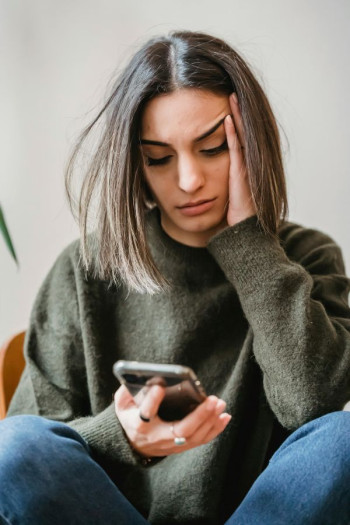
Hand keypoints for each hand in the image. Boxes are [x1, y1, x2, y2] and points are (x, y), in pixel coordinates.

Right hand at [114, 384, 231, 458]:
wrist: (134, 445)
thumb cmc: (131, 416)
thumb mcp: (122, 404)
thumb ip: (127, 391)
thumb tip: (141, 377)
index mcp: (138, 424)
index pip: (145, 414)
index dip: (152, 401)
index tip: (160, 387)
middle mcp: (157, 437)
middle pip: (181, 430)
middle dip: (199, 415)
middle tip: (212, 399)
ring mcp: (171, 444)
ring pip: (194, 436)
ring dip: (210, 420)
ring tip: (220, 404)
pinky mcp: (181, 447)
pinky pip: (201, 440)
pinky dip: (215, 429)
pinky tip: (224, 416)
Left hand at [223, 93, 255, 226]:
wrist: (244, 233)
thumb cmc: (233, 217)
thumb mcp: (225, 194)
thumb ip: (218, 180)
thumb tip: (200, 175)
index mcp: (241, 166)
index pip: (236, 136)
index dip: (232, 119)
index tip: (223, 102)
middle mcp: (246, 163)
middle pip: (241, 130)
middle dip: (236, 110)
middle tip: (228, 89)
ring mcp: (245, 167)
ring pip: (240, 135)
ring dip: (235, 115)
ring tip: (229, 94)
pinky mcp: (241, 174)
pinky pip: (235, 149)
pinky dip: (231, 133)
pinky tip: (225, 117)